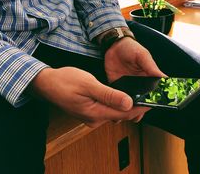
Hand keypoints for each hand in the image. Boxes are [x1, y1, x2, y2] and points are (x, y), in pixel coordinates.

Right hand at [29, 67, 150, 127]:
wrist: (45, 83)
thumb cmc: (64, 81)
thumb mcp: (88, 84)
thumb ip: (109, 95)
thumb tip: (128, 103)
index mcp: (96, 113)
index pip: (125, 113)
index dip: (140, 108)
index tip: (153, 101)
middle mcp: (95, 119)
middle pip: (121, 115)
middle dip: (136, 107)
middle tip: (149, 96)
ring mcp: (91, 116)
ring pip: (114, 112)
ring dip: (127, 105)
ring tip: (139, 95)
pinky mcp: (89, 111)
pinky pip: (107, 109)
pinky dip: (116, 103)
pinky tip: (122, 96)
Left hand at [104, 37, 164, 121]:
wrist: (113, 44)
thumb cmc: (130, 48)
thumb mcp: (142, 55)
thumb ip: (151, 67)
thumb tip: (164, 78)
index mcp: (149, 78)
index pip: (154, 93)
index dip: (154, 101)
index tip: (152, 107)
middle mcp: (139, 85)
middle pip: (142, 101)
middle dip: (140, 109)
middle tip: (137, 114)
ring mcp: (127, 87)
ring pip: (129, 102)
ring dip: (128, 109)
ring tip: (127, 115)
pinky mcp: (115, 87)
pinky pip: (116, 98)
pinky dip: (116, 104)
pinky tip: (115, 110)